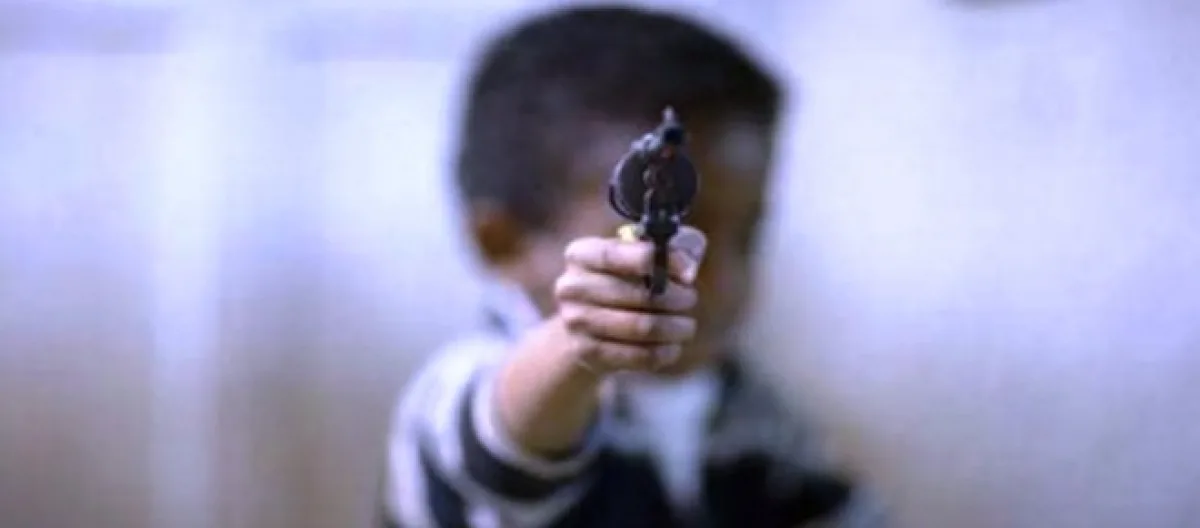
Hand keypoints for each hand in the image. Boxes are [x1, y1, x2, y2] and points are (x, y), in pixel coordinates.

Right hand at [553, 226, 706, 373]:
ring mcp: (575, 322)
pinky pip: (639, 355)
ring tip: (686, 325)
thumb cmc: (627, 280)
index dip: (654, 261)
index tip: (687, 272)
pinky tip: (673, 346)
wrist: (589, 327)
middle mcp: (571, 286)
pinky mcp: (586, 353)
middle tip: (690, 298)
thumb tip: (688, 270)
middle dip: (676, 297)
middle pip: (638, 294)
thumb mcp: (651, 254)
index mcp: (581, 254)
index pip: (614, 254)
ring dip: (675, 327)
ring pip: (642, 327)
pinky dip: (665, 351)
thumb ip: (679, 246)